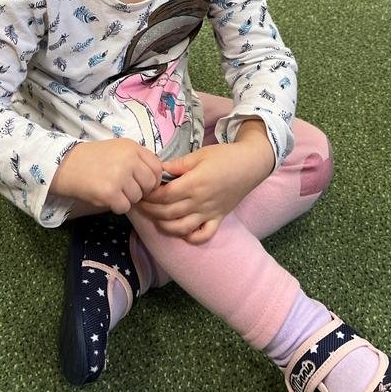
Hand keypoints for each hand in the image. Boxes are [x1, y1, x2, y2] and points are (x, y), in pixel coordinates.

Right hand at [51, 139, 162, 214]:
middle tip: (125, 188)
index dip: (152, 178)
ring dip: (127, 198)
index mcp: (133, 147)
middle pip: (150, 184)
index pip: (157, 168)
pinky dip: (117, 206)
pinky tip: (107, 197)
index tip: (142, 182)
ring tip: (112, 190)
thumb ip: (138, 159)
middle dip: (140, 190)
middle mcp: (129, 160)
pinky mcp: (110, 193)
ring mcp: (120, 176)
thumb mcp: (119, 149)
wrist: (66, 164)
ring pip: (137, 197)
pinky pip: (125, 207)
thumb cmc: (94, 158)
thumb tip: (157, 179)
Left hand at [136, 120, 273, 243]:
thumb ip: (178, 164)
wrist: (250, 165)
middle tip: (140, 204)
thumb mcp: (200, 154)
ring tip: (154, 218)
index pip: (165, 195)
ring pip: (181, 228)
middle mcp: (200, 202)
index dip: (150, 195)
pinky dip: (190, 237)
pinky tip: (181, 231)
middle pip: (168, 213)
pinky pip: (203, 235)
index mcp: (194, 183)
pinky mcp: (218, 219)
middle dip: (150, 210)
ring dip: (164, 226)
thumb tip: (158, 169)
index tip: (141, 190)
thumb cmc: (224, 156)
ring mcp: (209, 213)